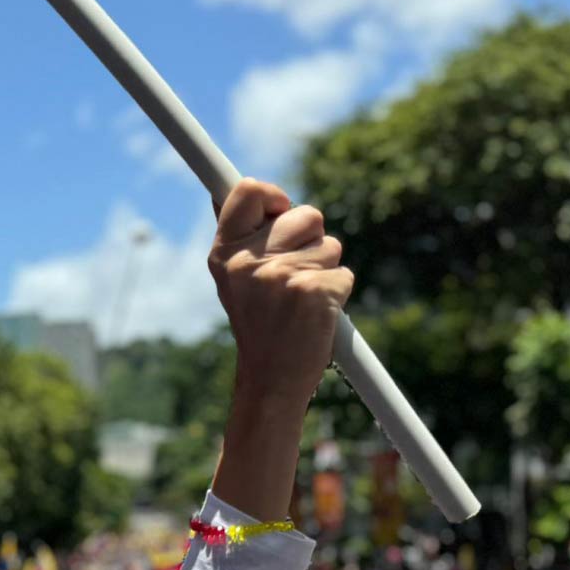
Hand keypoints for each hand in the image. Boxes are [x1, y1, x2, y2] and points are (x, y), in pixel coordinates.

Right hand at [209, 179, 350, 404]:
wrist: (271, 381)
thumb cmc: (260, 327)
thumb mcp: (236, 280)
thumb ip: (242, 235)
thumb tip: (245, 188)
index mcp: (225, 254)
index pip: (248, 189)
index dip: (273, 196)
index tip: (281, 211)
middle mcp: (249, 262)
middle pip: (305, 214)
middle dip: (311, 238)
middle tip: (294, 274)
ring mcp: (282, 276)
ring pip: (330, 245)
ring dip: (325, 269)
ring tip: (302, 301)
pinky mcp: (314, 291)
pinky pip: (343, 273)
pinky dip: (337, 293)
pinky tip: (316, 316)